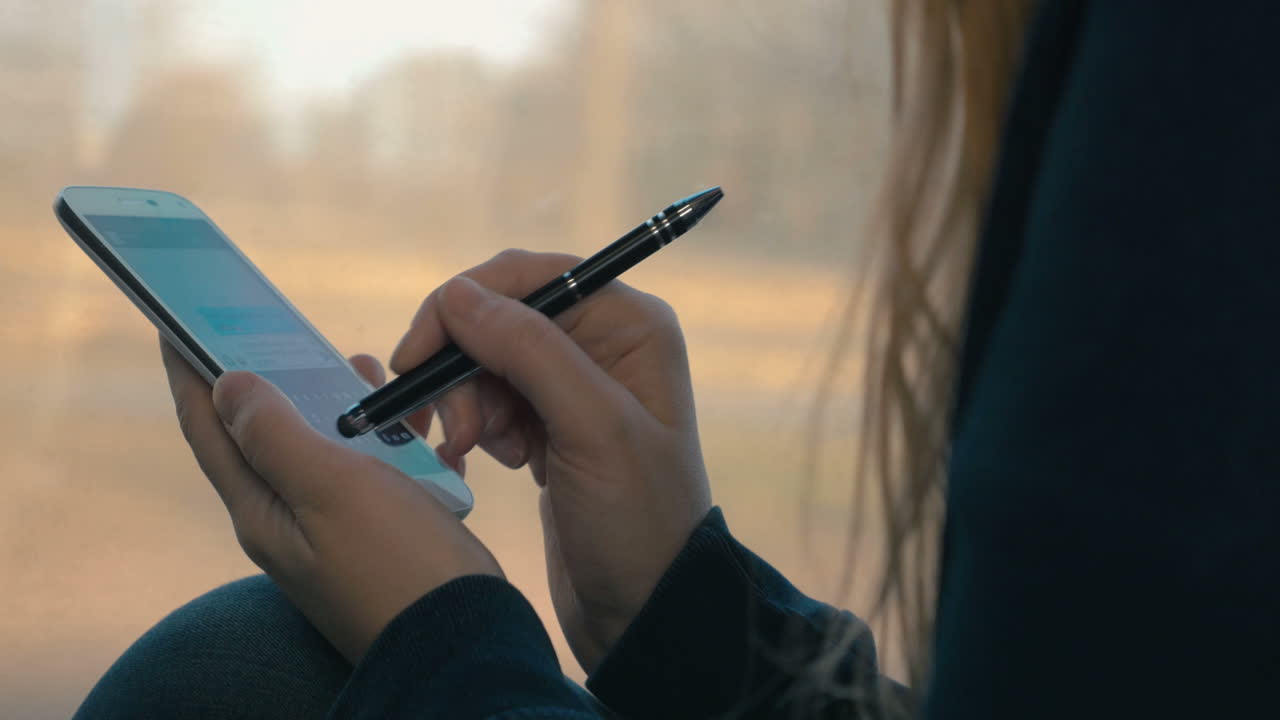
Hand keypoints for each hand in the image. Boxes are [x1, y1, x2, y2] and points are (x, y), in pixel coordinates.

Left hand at [158, 335, 501, 662]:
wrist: (464, 637)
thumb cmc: (399, 563)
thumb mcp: (332, 487)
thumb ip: (274, 434)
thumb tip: (226, 384)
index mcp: (262, 509)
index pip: (209, 428)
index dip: (189, 372)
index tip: (176, 323)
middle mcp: (289, 520)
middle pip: (267, 433)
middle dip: (279, 378)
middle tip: (293, 334)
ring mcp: (334, 530)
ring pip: (327, 448)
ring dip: (344, 406)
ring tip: (370, 372)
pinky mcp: (379, 534)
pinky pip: (372, 471)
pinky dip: (388, 439)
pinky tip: (415, 426)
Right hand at [390, 249, 711, 672]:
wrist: (644, 609)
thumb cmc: (635, 519)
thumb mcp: (590, 428)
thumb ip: (528, 350)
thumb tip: (457, 294)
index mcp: (629, 323)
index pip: (528, 277)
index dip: (465, 306)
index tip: (417, 357)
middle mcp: (605, 342)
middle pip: (500, 318)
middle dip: (463, 368)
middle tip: (455, 429)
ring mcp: (577, 386)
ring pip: (488, 361)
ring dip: (469, 404)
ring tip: (478, 452)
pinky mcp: (553, 425)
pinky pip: (494, 401)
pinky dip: (482, 428)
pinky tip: (500, 463)